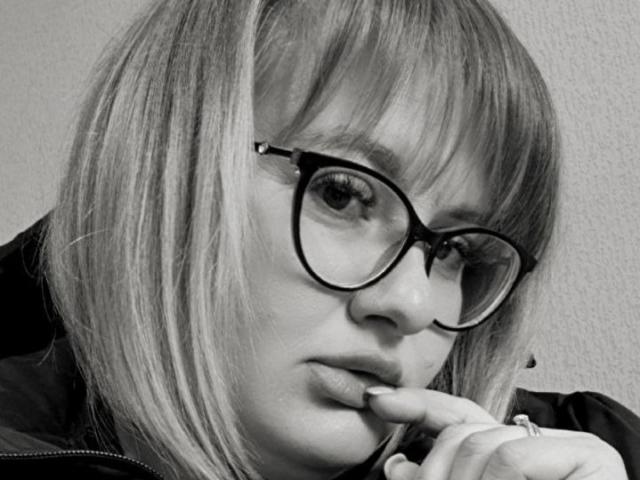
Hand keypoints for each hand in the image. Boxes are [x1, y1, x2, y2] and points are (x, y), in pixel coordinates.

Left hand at [365, 387, 627, 479]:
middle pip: (466, 432)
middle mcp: (538, 444)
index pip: (458, 417)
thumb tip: (398, 467)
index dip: (417, 405)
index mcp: (508, 456)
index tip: (376, 401)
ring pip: (485, 445)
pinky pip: (515, 459)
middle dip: (437, 470)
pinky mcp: (594, 457)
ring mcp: (569, 446)